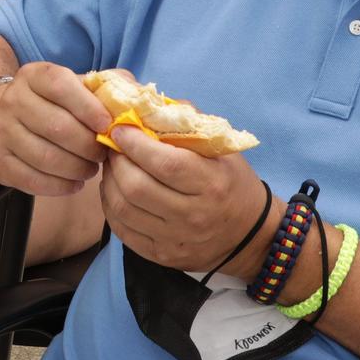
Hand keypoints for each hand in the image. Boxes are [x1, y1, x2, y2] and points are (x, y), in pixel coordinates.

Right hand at [0, 62, 108, 196]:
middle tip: (102, 155)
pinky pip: (32, 179)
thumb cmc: (56, 104)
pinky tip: (74, 183)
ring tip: (90, 170)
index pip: (61, 86)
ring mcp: (1, 130)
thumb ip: (108, 87)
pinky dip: (59, 186)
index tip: (107, 126)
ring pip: (45, 157)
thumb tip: (135, 99)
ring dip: (76, 169)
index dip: (88, 107)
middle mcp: (13, 100)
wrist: (7, 118)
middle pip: (56, 126)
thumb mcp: (77, 86)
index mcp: (35, 76)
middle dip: (88, 146)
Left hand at [101, 125, 269, 273]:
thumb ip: (187, 124)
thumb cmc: (231, 183)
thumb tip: (148, 104)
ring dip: (109, 182)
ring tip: (112, 167)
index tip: (120, 129)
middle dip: (116, 161)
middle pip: (136, 187)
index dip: (135, 144)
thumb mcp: (221, 151)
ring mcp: (175, 240)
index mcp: (211, 184)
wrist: (250, 236)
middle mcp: (194, 215)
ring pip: (123, 210)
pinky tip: (114, 191)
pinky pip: (122, 231)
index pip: (164, 163)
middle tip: (112, 147)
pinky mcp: (161, 256)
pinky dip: (110, 207)